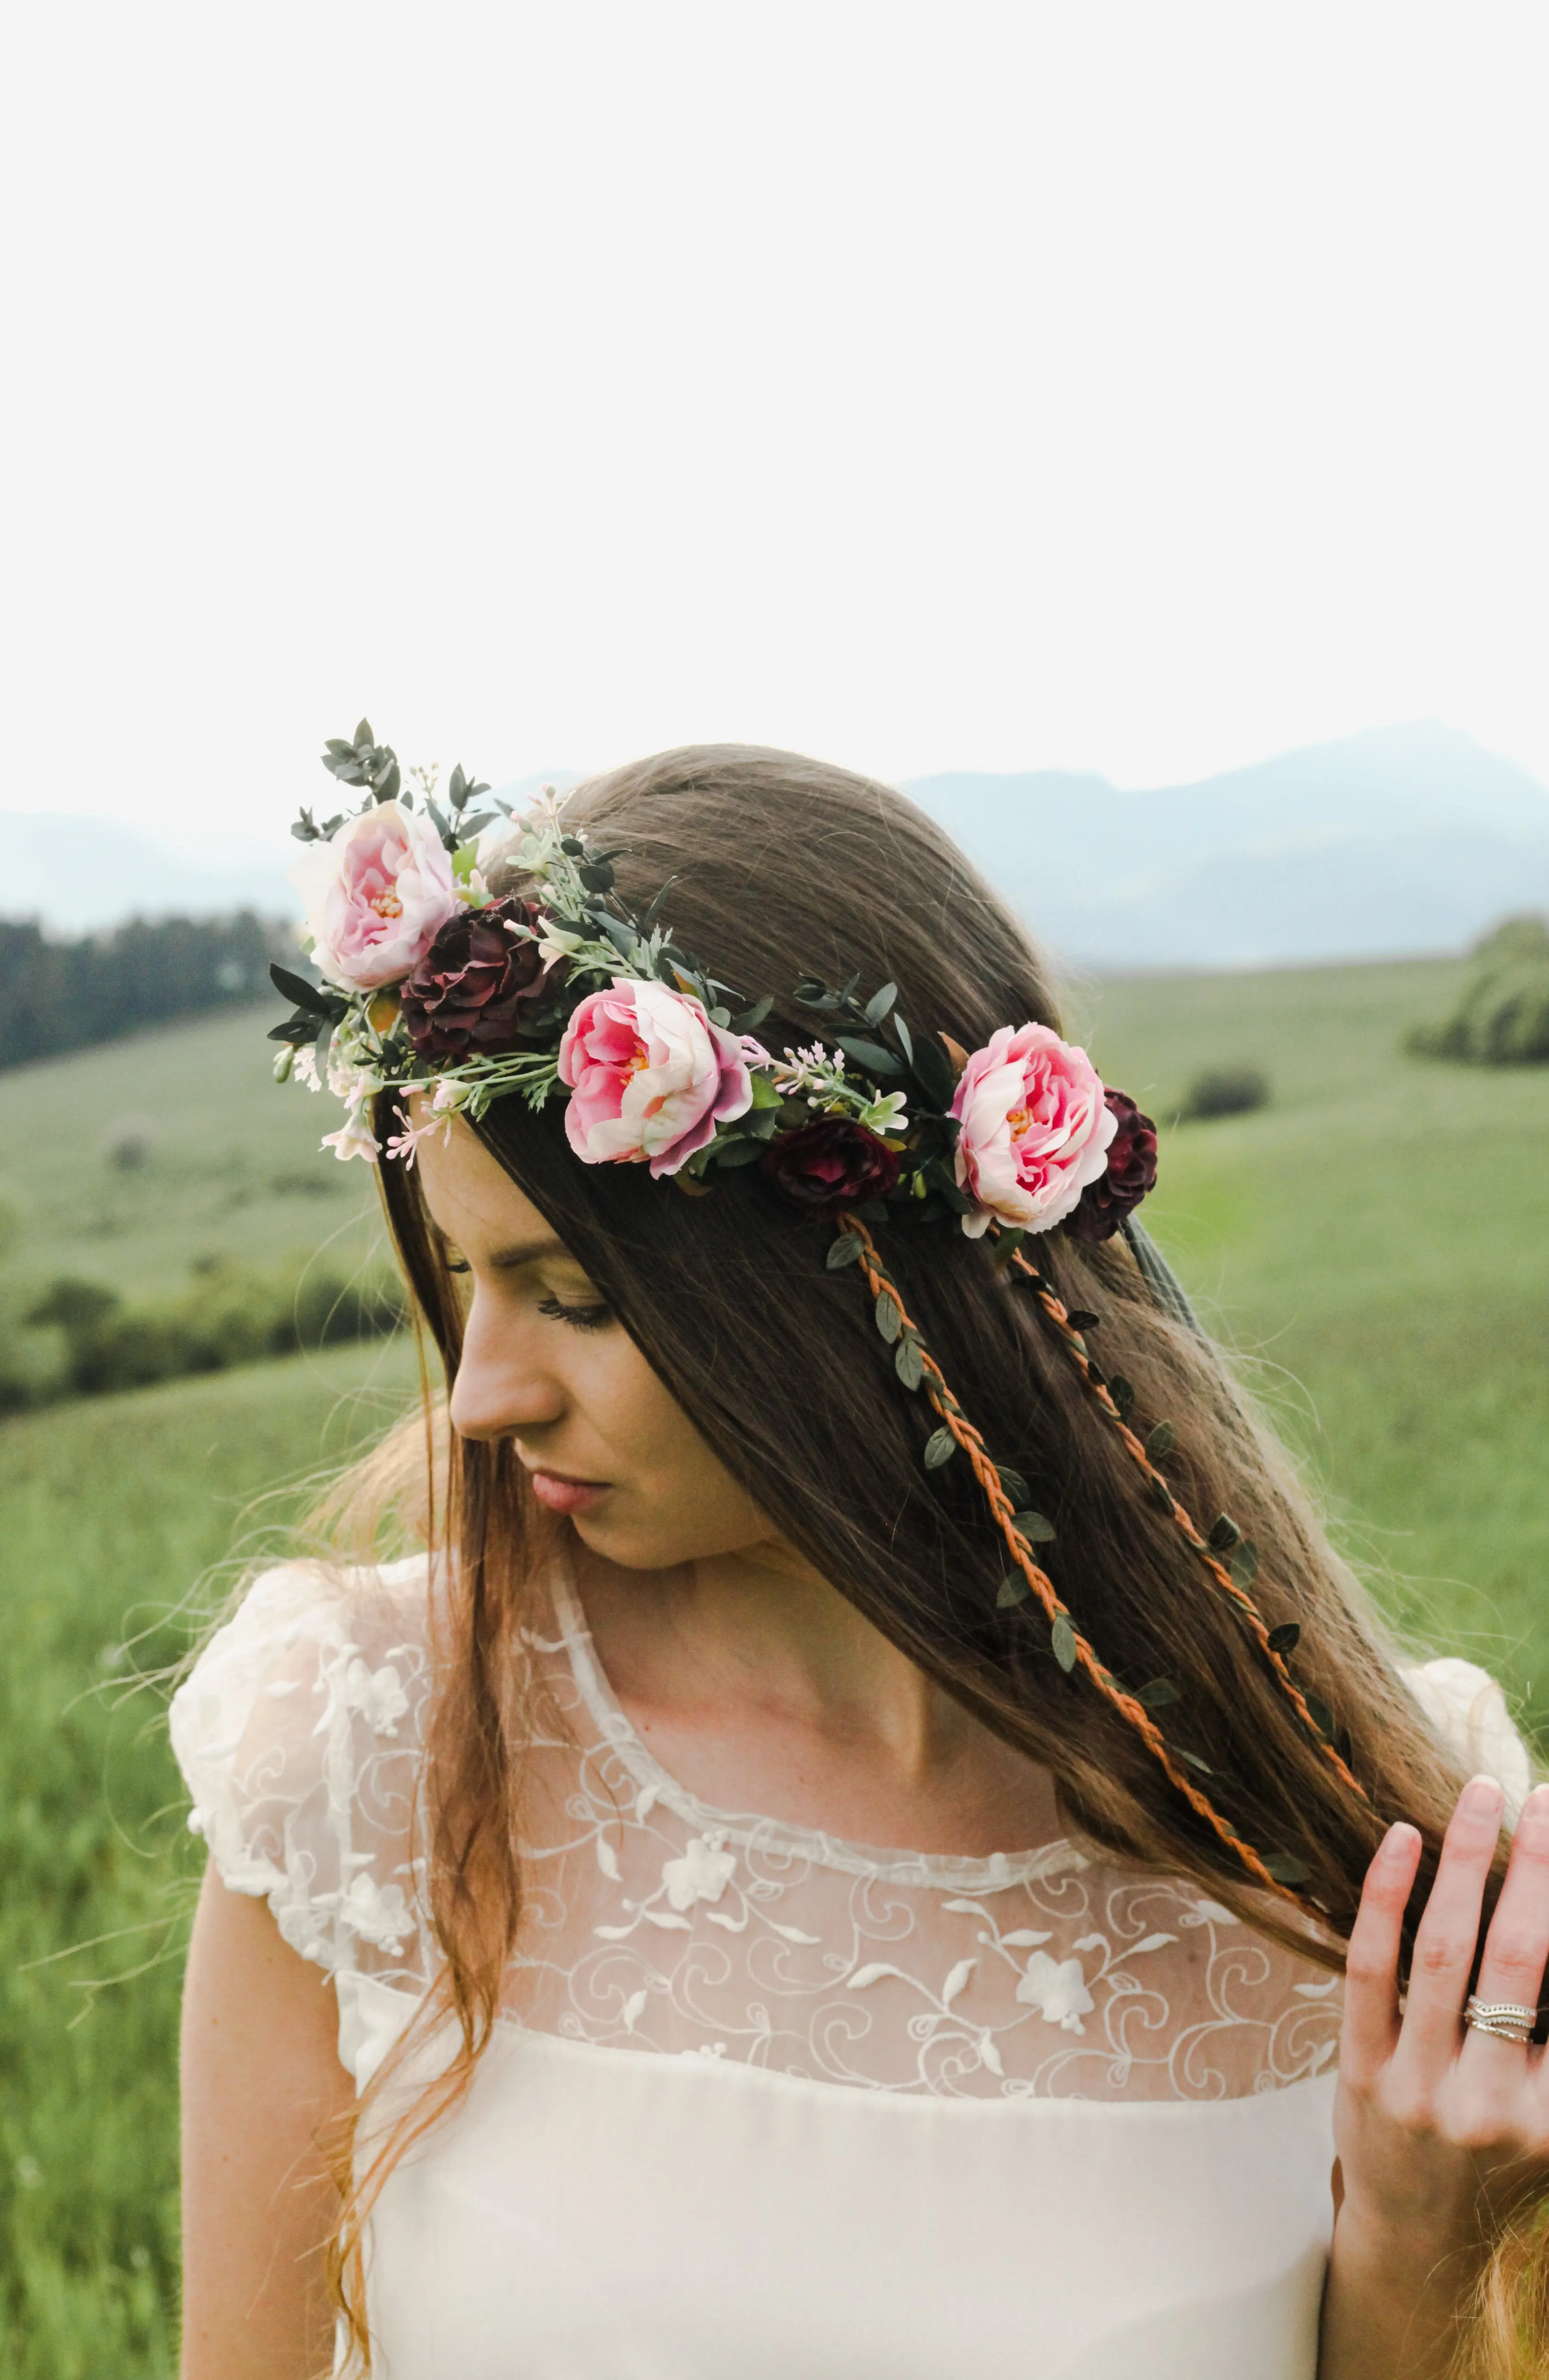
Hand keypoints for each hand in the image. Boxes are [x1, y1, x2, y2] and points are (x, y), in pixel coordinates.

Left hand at [1322, 1775, 1548, 2373]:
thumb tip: (1547, 1931)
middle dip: (1535, 1870)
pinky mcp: (1360, 2071)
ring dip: (1465, 1863)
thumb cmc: (1499, 2162)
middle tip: (1541, 1799)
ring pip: (1443, 1952)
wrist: (1418, 2236)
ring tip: (1478, 1797)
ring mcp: (1419, 2085)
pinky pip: (1369, 1968)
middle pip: (1521, 1960)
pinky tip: (1402, 1840)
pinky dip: (1384, 1898)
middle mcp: (1491, 2101)